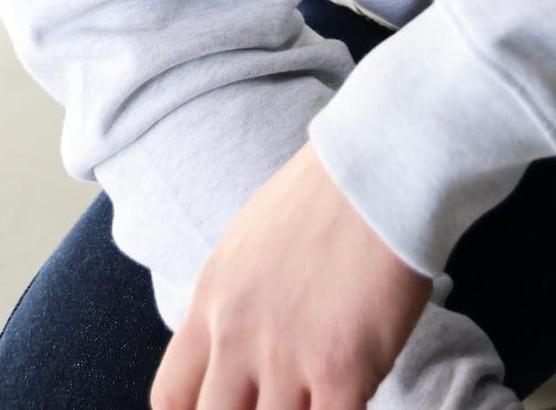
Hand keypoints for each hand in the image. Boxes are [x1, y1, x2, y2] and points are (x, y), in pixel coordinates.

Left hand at [151, 141, 430, 409]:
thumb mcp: (251, 241)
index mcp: (213, 299)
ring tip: (319, 393)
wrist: (383, 168)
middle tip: (282, 398)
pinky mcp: (340, 369)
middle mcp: (238, 333)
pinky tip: (355, 394)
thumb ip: (236, 299)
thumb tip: (238, 342)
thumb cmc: (330, 193)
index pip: (172, 397)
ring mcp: (286, 356)